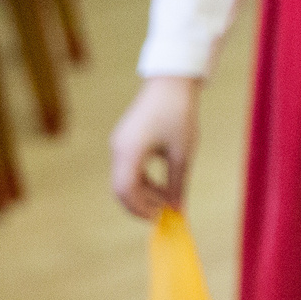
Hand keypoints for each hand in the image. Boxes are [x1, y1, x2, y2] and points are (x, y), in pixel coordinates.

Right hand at [110, 75, 202, 218]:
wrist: (172, 81)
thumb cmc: (179, 113)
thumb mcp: (183, 152)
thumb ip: (178, 184)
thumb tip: (179, 209)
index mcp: (129, 151)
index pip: (125, 191)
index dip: (140, 209)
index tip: (161, 218)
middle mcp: (118, 149)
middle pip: (122, 188)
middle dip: (142, 204)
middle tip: (166, 213)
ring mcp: (119, 144)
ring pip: (126, 179)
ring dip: (145, 193)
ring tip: (170, 199)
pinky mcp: (125, 140)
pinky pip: (129, 168)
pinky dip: (144, 180)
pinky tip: (164, 185)